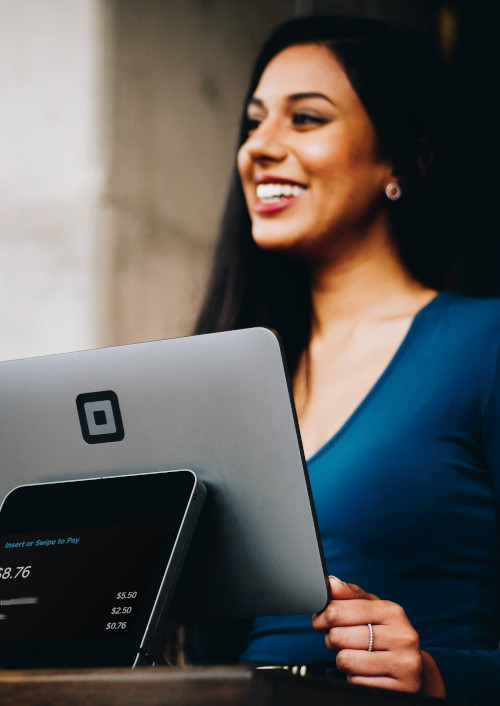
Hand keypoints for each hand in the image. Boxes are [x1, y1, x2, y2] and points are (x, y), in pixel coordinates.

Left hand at [312, 576, 445, 695]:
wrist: (414, 670)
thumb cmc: (386, 634)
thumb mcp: (373, 610)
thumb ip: (350, 595)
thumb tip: (331, 583)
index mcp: (392, 612)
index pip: (339, 610)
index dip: (322, 617)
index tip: (319, 621)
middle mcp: (402, 636)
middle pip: (339, 636)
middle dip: (332, 640)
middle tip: (340, 641)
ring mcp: (403, 664)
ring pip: (346, 660)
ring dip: (343, 660)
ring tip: (355, 656)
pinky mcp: (399, 689)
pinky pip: (356, 682)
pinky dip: (355, 678)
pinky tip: (367, 673)